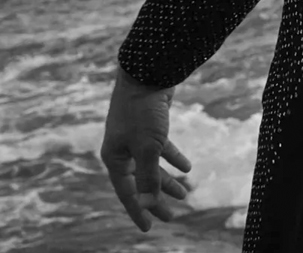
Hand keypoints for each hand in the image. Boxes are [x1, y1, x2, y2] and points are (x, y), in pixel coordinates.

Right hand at [100, 67, 195, 231]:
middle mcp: (122, 150)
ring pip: (152, 166)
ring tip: (185, 195)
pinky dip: (173, 158)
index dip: (138, 210)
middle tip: (171, 217)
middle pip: (140, 182)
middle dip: (156, 199)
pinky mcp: (150, 127)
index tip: (148, 228)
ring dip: (167, 181)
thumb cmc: (143, 112)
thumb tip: (147, 204)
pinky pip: (161, 149)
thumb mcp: (148, 147)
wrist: (147, 74)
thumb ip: (148, 176)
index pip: (127, 192)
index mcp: (114, 158)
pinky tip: (187, 169)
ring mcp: (135, 138)